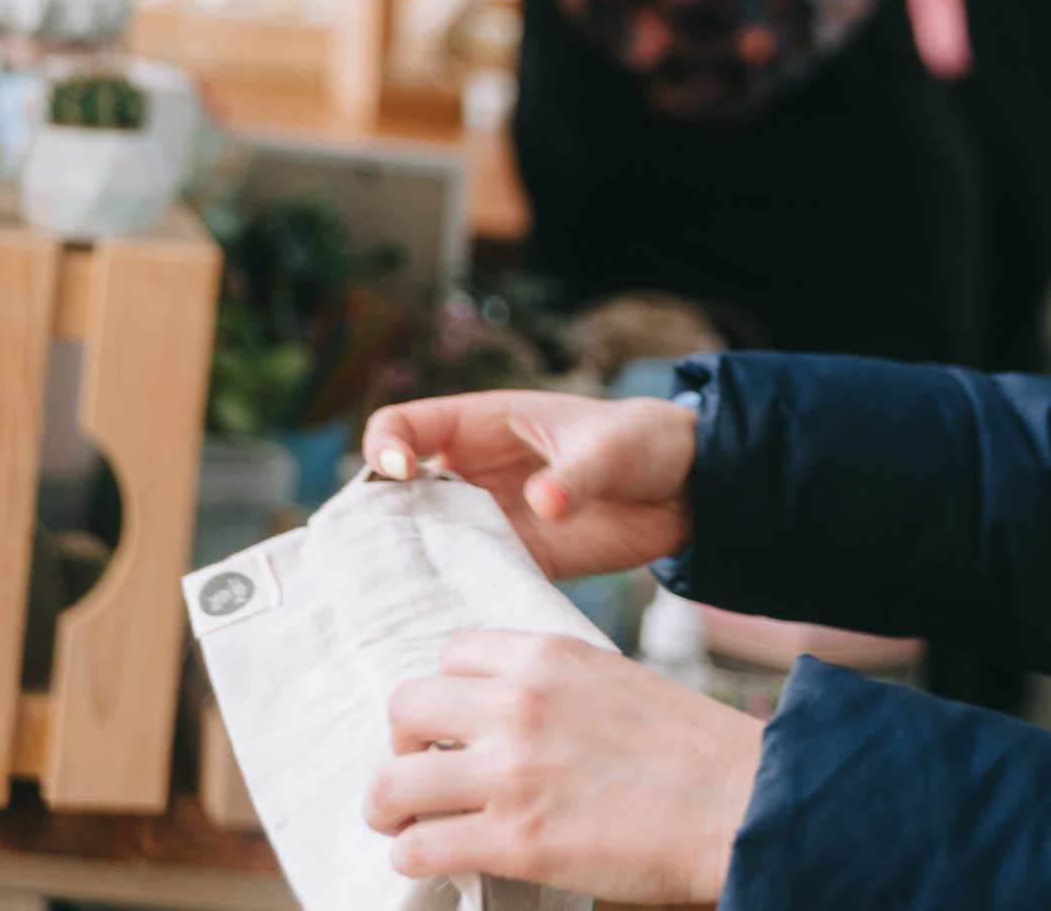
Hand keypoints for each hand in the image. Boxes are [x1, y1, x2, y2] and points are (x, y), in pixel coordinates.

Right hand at [362, 391, 696, 577]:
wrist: (685, 493)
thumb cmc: (642, 444)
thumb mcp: (612, 447)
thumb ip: (578, 474)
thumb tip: (545, 504)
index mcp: (481, 426)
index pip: (402, 426)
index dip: (385, 446)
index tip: (400, 472)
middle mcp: (471, 475)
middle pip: (394, 496)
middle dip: (373, 523)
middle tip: (365, 557)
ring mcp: (488, 522)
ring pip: (422, 545)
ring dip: (404, 570)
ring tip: (389, 600)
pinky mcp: (514, 563)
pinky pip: (468, 582)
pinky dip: (452, 600)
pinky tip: (441, 625)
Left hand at [367, 629, 761, 902]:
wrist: (743, 802)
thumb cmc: (696, 750)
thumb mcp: (620, 682)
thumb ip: (559, 689)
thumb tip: (510, 719)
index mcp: (551, 657)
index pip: (451, 654)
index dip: (445, 694)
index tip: (454, 726)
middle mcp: (519, 703)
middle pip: (405, 707)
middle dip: (406, 745)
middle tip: (425, 773)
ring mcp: (511, 771)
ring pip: (390, 782)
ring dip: (390, 808)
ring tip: (408, 823)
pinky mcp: (512, 839)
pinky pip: (417, 846)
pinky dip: (414, 857)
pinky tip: (437, 861)